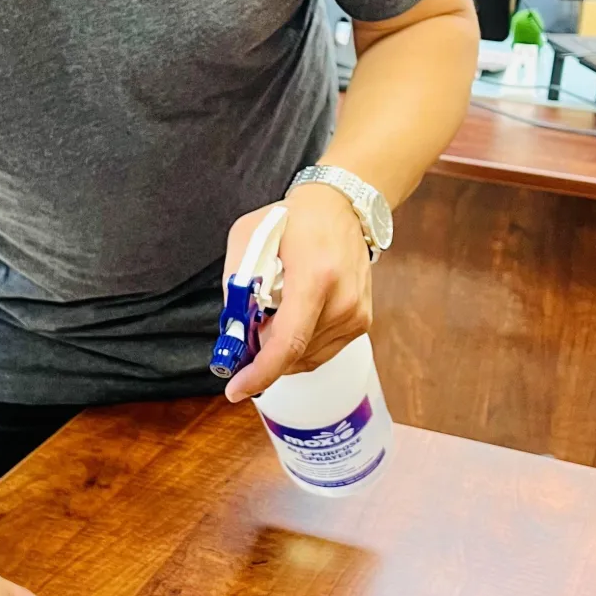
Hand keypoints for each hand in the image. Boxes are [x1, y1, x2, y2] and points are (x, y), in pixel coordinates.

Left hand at [221, 181, 372, 401]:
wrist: (342, 207)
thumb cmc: (293, 220)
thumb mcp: (248, 239)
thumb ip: (236, 285)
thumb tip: (233, 330)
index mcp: (315, 278)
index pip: (288, 342)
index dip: (260, 372)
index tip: (236, 389)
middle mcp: (342, 301)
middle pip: (293, 355)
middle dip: (262, 354)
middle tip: (246, 333)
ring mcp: (356, 314)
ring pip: (306, 358)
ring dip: (281, 350)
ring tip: (271, 317)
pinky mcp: (362, 321)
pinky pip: (321, 351)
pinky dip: (299, 346)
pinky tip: (291, 321)